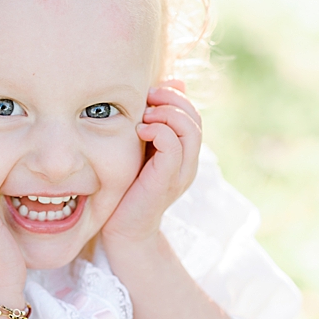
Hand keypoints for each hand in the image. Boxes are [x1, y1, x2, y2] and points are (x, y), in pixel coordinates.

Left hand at [102, 81, 201, 247]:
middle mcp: (188, 162)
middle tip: (148, 98)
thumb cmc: (126, 189)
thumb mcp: (138, 152)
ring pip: (190, 131)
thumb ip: (151, 126)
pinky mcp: (167, 181)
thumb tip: (167, 89)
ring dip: (167, 115)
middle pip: (195, 119)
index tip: (150, 92)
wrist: (123, 230)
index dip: (175, 97)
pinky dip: (160, 132)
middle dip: (173, 101)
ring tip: (145, 115)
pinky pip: (174, 148)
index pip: (192, 114)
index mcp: (183, 153)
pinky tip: (141, 130)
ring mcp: (180, 172)